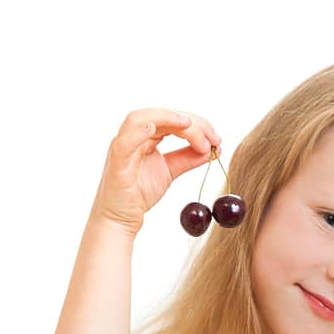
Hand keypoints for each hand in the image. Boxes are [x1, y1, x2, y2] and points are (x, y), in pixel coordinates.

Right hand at [91, 108, 221, 234]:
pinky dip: (137, 133)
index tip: (216, 138)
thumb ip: (188, 159)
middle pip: (159, 116)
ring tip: (188, 124)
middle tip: (212, 136)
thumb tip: (213, 149)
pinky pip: (123, 143)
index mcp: (146, 137)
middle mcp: (133, 137)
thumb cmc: (139, 193)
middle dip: (189, 122)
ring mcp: (122, 148)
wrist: (121, 218)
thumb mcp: (170, 171)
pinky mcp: (116, 164)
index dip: (196, 125)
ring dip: (165, 118)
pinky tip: (152, 128)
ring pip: (138, 119)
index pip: (171, 119)